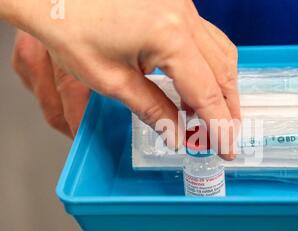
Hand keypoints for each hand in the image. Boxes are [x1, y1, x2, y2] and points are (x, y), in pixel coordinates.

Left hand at [13, 0, 239, 158]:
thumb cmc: (69, 28)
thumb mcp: (111, 80)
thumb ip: (152, 109)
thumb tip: (176, 134)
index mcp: (169, 36)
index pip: (206, 92)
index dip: (219, 125)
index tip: (227, 149)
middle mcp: (184, 16)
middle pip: (223, 72)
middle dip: (227, 109)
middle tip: (225, 136)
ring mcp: (184, 6)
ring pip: (221, 53)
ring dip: (222, 88)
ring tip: (212, 116)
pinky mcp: (178, 4)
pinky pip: (207, 40)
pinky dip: (209, 67)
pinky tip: (197, 85)